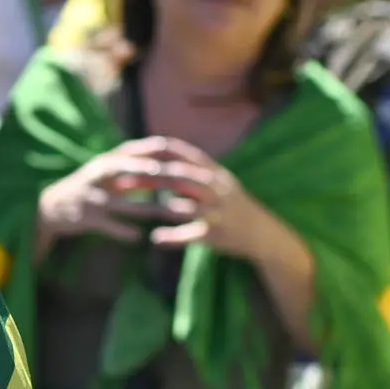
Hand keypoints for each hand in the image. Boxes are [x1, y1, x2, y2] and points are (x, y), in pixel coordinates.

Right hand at [37, 137, 183, 243]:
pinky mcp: (86, 218)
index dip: (154, 150)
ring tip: (169, 213)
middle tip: (176, 178)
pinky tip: (138, 236)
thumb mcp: (105, 171)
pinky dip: (122, 231)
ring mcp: (91, 197)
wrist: (51, 207)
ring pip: (123, 203)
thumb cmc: (86, 187)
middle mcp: (97, 175)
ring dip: (147, 209)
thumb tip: (162, 153)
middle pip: (127, 171)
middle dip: (151, 174)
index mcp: (104, 162)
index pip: (132, 151)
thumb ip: (130, 163)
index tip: (179, 153)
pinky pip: (108, 225)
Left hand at [136, 137, 283, 260]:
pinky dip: (174, 237)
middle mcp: (219, 190)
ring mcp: (220, 213)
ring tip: (137, 207)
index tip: (134, 151)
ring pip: (188, 207)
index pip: (185, 154)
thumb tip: (166, 151)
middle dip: (151, 178)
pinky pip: (194, 235)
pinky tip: (155, 238)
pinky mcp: (219, 235)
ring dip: (161, 207)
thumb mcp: (220, 180)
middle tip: (124, 178)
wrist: (264, 234)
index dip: (159, 151)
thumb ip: (195, 167)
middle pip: (181, 178)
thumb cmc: (235, 205)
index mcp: (216, 174)